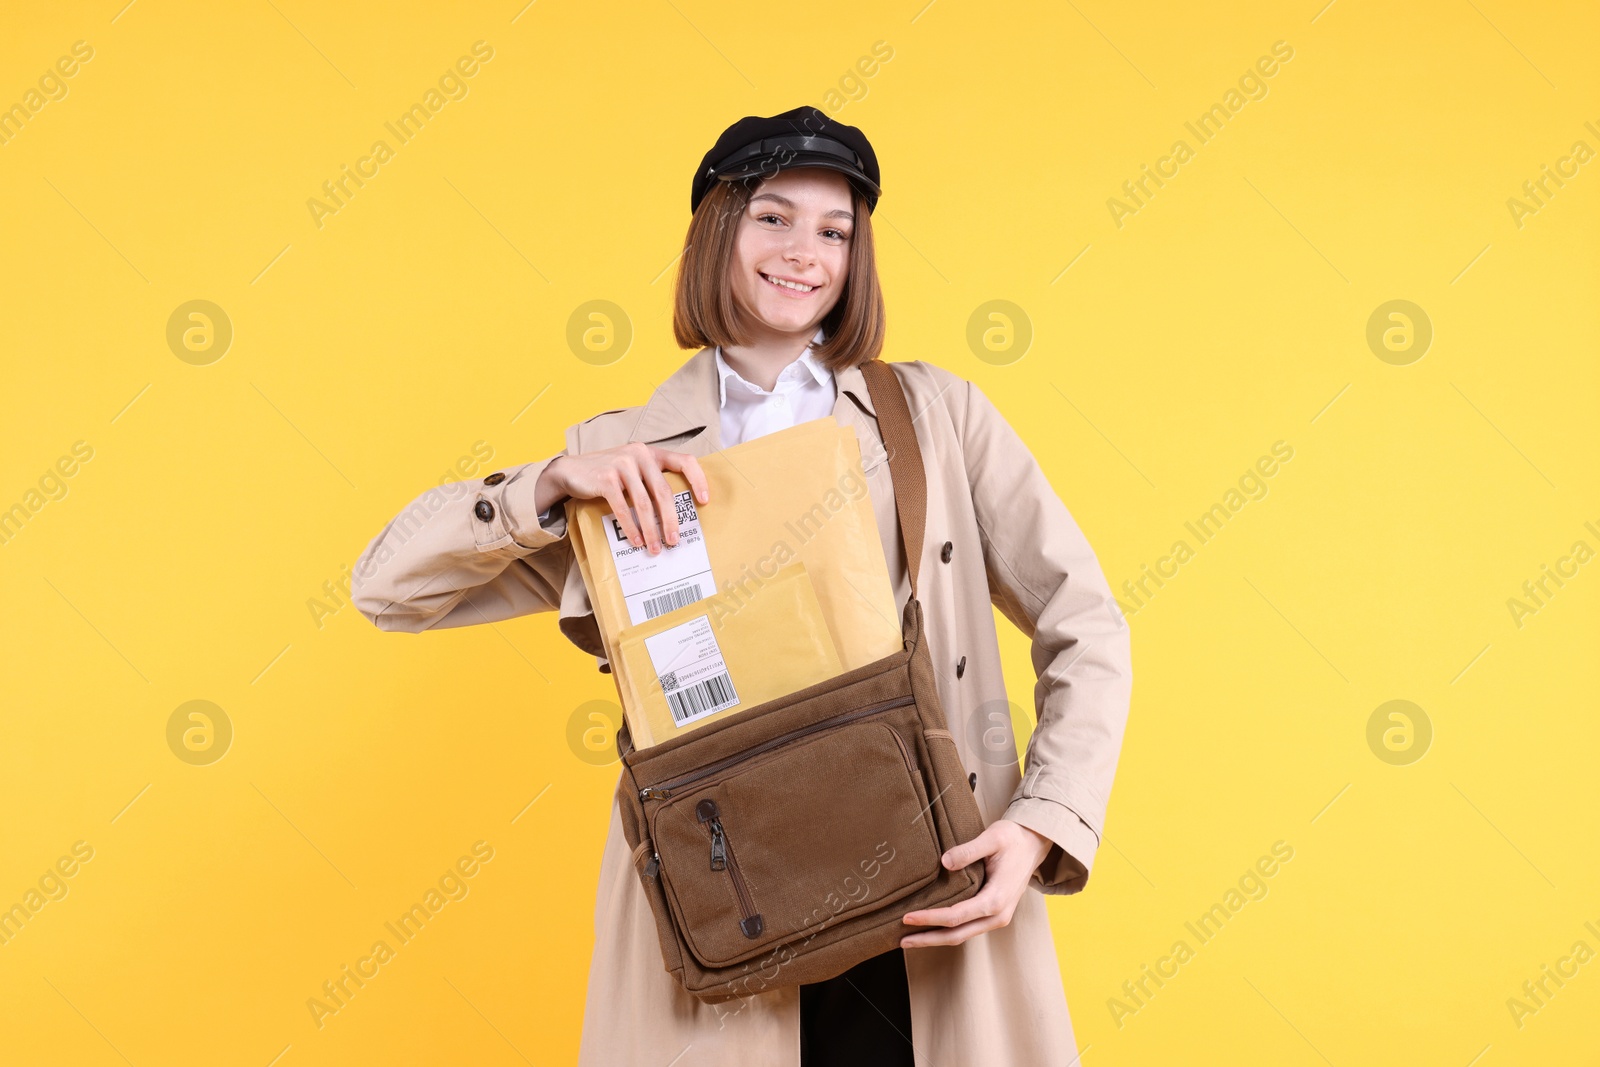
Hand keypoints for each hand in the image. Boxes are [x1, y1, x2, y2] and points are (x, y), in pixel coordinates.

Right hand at [534, 443, 708, 554]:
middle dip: (671, 520)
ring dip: (651, 530)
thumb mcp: (631, 469)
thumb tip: (672, 514)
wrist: (570, 471)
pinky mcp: (606, 478)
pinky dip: (631, 527)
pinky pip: (623, 508)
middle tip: (674, 540)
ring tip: (655, 547)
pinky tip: (636, 541)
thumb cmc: (607, 474)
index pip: (684, 461)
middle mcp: (639, 454)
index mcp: (651, 452)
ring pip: (644, 504)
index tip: (705, 501)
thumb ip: (650, 480)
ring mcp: (622, 464)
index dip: (698, 480)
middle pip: (663, 492)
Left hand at [899, 819, 1053, 947]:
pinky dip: (948, 930)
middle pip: (957, 935)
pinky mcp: (994, 914)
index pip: (955, 916)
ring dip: (937, 937)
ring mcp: (997, 917)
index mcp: (996, 899)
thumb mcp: (993, 838)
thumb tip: (944, 862)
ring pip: (962, 935)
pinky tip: (932, 927)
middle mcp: (998, 915)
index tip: (907, 917)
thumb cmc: (1013, 839)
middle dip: (928, 939)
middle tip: (902, 940)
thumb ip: (969, 850)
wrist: (1034, 843)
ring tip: (911, 938)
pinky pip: (968, 927)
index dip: (930, 918)